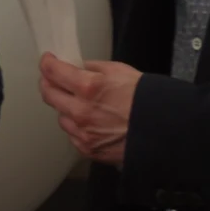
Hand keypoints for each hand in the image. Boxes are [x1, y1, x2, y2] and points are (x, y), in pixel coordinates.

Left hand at [38, 54, 141, 168]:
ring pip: (60, 116)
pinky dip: (77, 127)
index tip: (48, 61)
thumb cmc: (145, 99)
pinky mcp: (88, 149)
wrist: (161, 130)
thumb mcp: (120, 71)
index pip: (53, 72)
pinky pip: (73, 135)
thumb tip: (79, 68)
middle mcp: (80, 112)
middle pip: (48, 95)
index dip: (47, 63)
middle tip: (52, 79)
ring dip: (65, 108)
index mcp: (88, 88)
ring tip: (80, 104)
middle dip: (48, 83)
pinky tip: (91, 122)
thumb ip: (94, 69)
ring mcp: (82, 133)